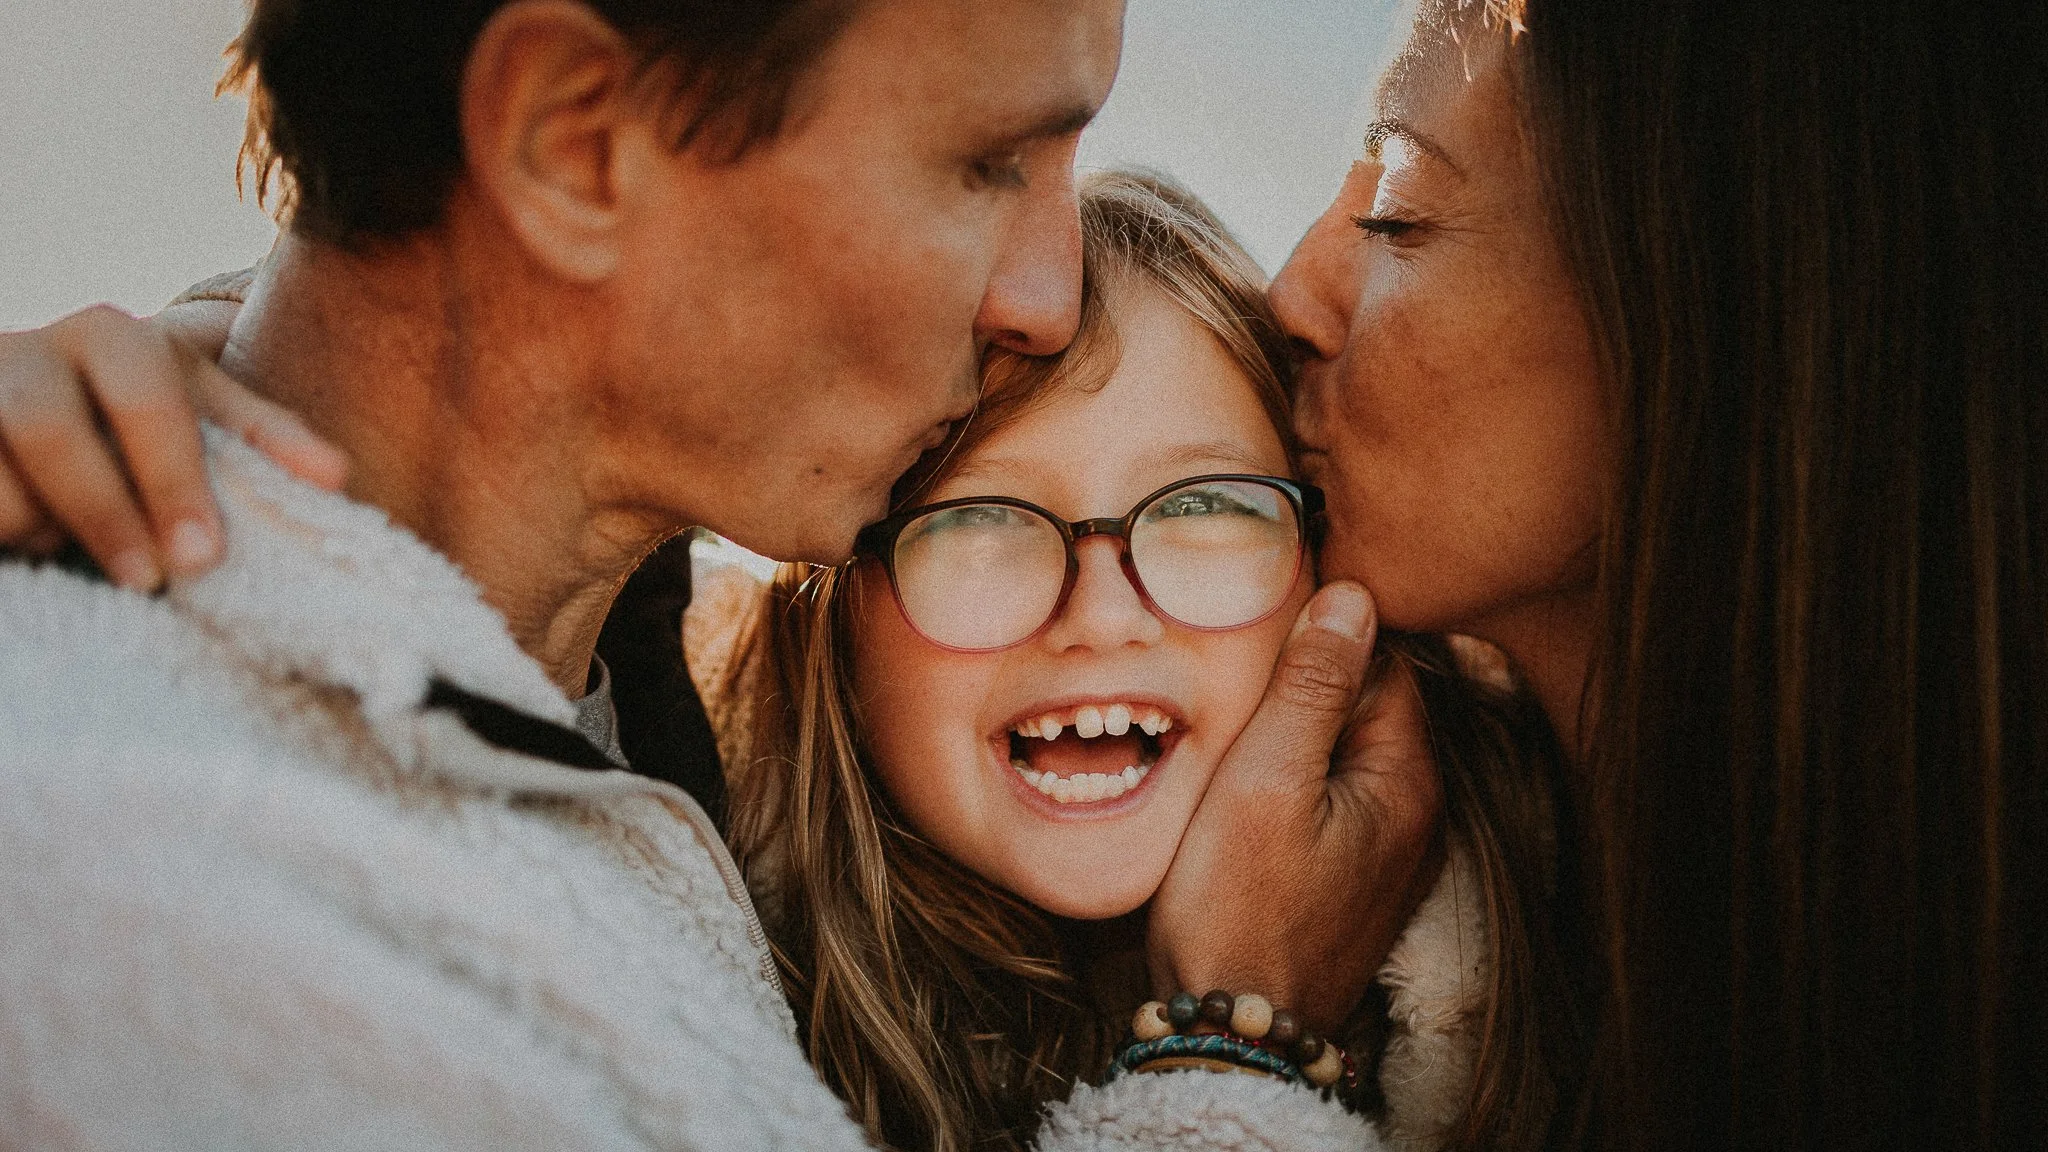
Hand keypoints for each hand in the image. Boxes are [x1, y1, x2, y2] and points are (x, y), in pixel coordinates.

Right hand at [0, 302, 347, 589]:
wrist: (43, 395)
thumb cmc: (138, 417)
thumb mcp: (201, 412)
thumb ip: (264, 438)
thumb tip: (336, 474)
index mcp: (113, 337)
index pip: (147, 405)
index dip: (173, 482)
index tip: (203, 557)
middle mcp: (31, 350)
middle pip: (51, 432)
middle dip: (105, 514)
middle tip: (151, 581)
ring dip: (40, 526)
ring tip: (70, 547)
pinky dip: (4, 534)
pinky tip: (26, 541)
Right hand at [1146, 582, 1444, 1034]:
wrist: (1232, 1027)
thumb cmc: (1240, 905)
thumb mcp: (1266, 777)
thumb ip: (1312, 686)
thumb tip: (1353, 596)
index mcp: (1410, 781)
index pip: (1385, 663)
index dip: (1324, 635)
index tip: (1265, 626)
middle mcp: (1418, 817)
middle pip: (1369, 708)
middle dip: (1309, 685)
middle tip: (1238, 679)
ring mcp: (1389, 855)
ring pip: (1347, 755)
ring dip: (1299, 734)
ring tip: (1236, 731)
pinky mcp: (1354, 883)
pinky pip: (1334, 800)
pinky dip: (1297, 780)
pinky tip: (1248, 788)